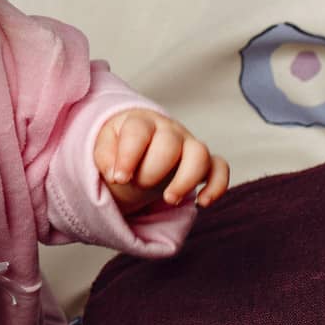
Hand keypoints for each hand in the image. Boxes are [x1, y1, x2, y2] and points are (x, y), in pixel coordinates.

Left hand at [93, 108, 228, 214]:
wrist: (136, 152)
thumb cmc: (118, 150)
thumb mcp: (103, 149)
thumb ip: (105, 157)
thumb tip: (116, 173)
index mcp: (141, 122)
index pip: (138, 132)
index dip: (128, 157)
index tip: (118, 178)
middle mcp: (169, 130)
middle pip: (169, 144)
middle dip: (152, 171)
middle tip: (139, 185)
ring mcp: (189, 144)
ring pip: (200, 154)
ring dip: (186, 180)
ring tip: (170, 200)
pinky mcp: (205, 162)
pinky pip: (221, 169)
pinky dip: (217, 186)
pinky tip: (203, 203)